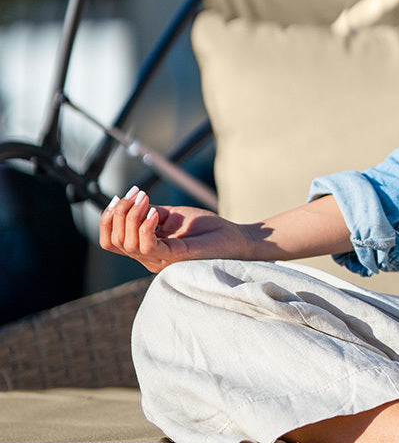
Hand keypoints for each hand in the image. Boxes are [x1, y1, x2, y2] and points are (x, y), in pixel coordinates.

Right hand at [100, 185, 250, 273]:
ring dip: (131, 216)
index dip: (108, 218)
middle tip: (137, 193)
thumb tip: (133, 200)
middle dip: (119, 213)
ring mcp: (160, 260)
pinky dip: (145, 227)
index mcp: (145, 248)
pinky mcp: (175, 257)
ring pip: (127, 244)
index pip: (110, 241)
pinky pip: (148, 246)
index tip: (123, 194)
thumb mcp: (172, 216)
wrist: (235, 238)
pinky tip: (155, 212)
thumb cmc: (206, 228)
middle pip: (114, 241)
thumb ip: (151, 211)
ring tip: (146, 199)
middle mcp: (148, 258)